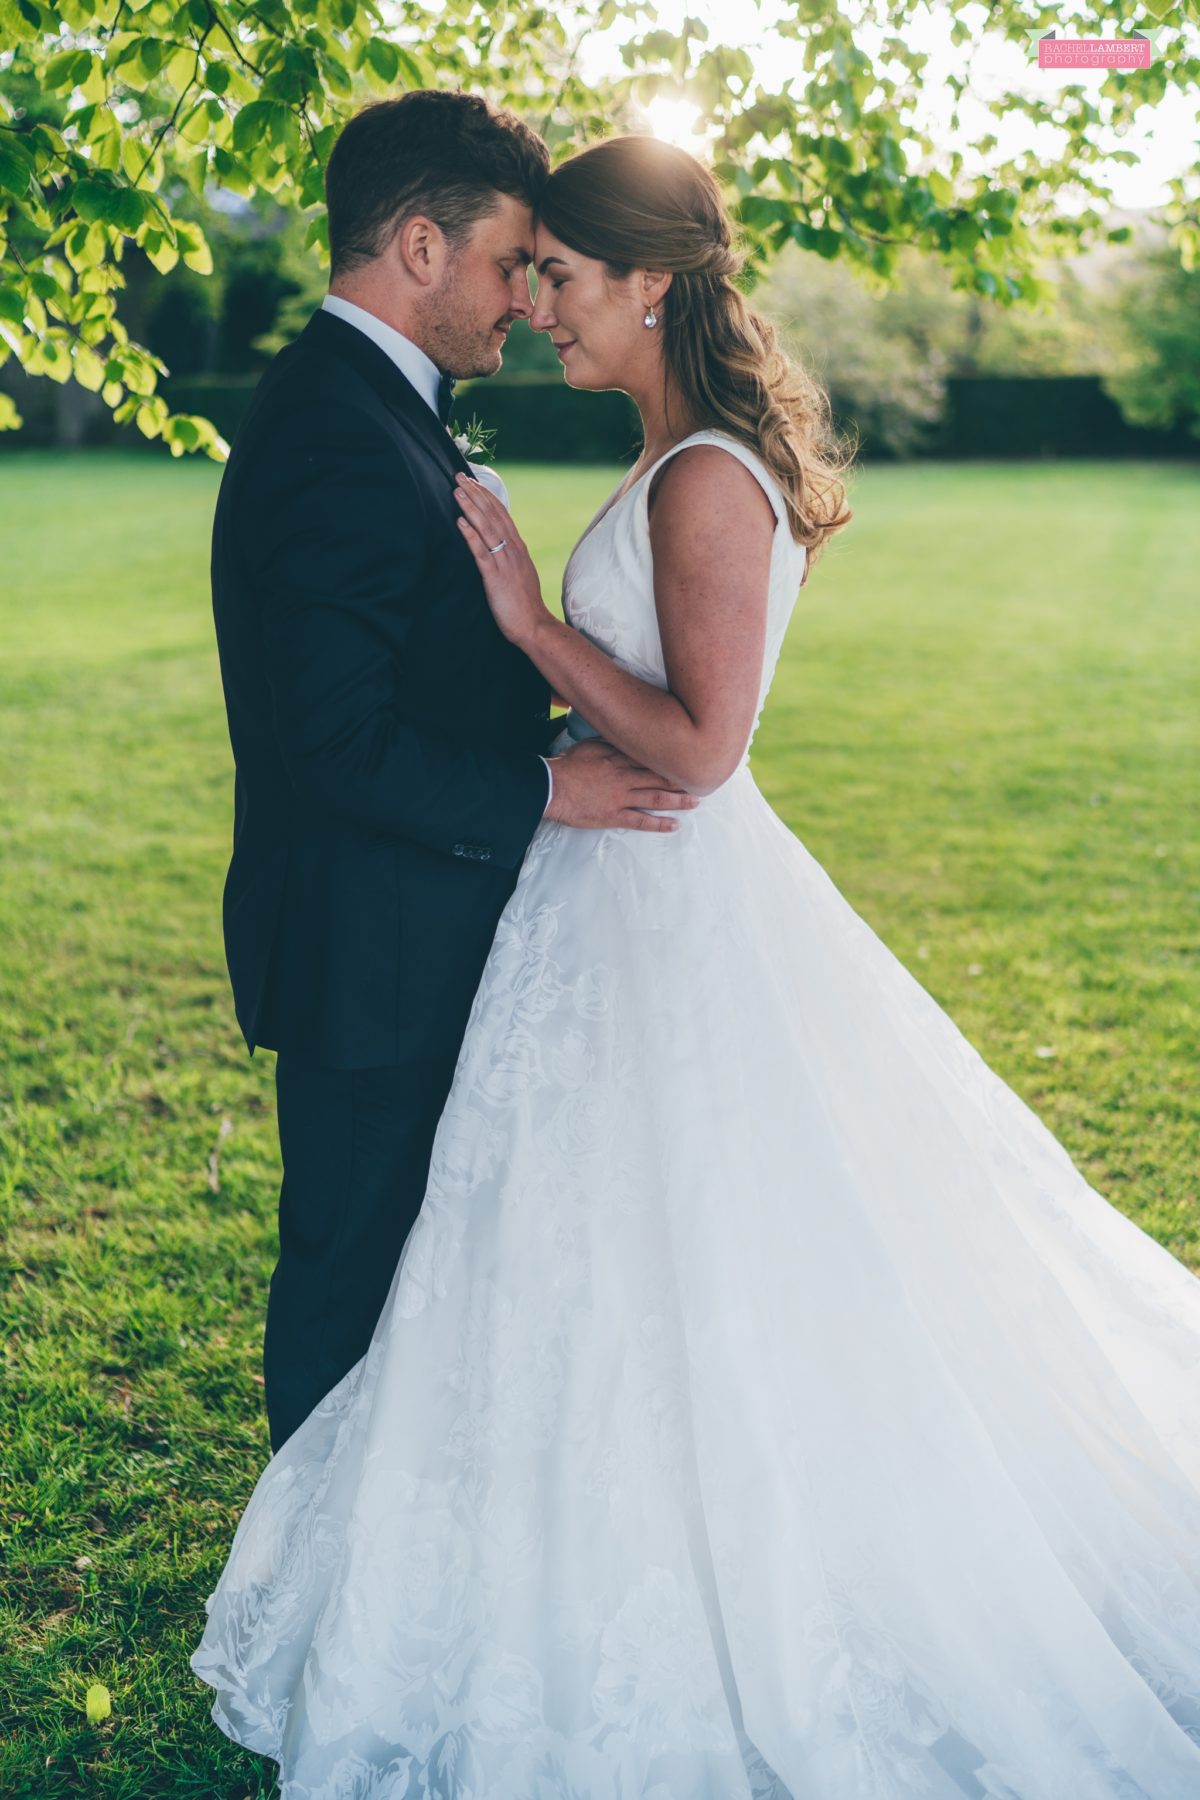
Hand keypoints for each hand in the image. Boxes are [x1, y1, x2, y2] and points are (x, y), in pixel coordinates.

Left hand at [454, 473, 546, 648]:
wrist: (533, 625)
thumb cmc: (523, 603)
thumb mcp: (518, 572)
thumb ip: (509, 556)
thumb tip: (498, 545)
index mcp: (518, 547)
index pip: (501, 514)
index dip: (486, 495)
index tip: (473, 481)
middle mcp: (513, 550)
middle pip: (493, 515)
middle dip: (475, 494)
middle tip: (459, 475)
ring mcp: (505, 563)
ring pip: (486, 529)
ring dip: (470, 508)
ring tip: (456, 491)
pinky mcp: (496, 578)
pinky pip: (482, 553)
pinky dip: (471, 536)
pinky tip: (460, 523)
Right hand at [545, 737, 701, 834]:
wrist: (550, 786)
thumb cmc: (567, 764)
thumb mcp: (590, 745)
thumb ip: (611, 744)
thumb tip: (626, 741)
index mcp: (619, 757)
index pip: (653, 757)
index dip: (673, 759)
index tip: (690, 758)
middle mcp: (625, 776)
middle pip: (660, 777)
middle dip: (683, 779)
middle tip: (703, 781)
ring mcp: (621, 797)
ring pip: (656, 798)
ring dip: (678, 801)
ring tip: (696, 802)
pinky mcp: (613, 815)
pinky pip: (641, 821)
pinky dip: (659, 824)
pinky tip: (674, 826)